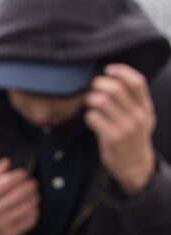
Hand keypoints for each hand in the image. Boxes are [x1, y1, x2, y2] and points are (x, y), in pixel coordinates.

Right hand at [0, 158, 39, 234]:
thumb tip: (7, 162)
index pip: (7, 182)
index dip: (19, 175)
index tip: (23, 173)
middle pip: (19, 194)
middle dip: (30, 185)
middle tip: (32, 183)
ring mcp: (0, 225)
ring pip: (27, 207)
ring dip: (34, 197)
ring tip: (34, 194)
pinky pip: (29, 221)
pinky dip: (34, 211)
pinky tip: (31, 207)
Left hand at [85, 64, 155, 194]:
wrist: (135, 164)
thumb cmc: (134, 136)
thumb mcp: (142, 116)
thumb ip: (133, 98)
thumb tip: (114, 75)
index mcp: (146, 107)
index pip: (137, 82)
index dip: (121, 71)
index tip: (108, 69)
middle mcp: (138, 116)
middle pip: (115, 89)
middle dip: (99, 84)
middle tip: (94, 88)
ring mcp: (125, 127)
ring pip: (101, 101)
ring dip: (91, 99)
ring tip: (91, 103)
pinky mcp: (112, 137)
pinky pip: (93, 117)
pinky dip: (89, 115)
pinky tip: (92, 119)